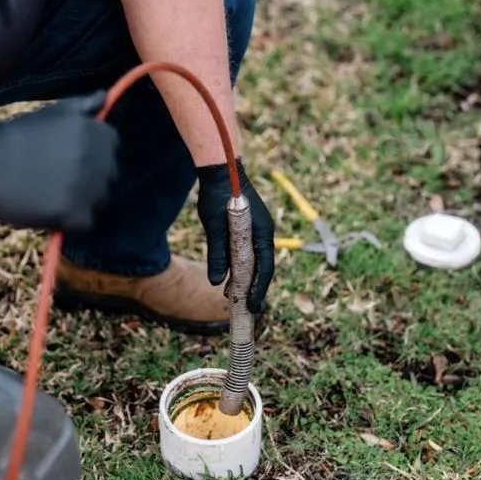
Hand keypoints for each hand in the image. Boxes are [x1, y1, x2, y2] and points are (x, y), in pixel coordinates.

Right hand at [0, 92, 118, 231]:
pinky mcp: (75, 214)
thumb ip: (83, 106)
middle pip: (109, 176)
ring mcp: (88, 188)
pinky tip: (51, 210)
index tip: (72, 158)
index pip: (112, 146)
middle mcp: (98, 159)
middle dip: (90, 178)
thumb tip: (105, 97)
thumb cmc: (17, 135)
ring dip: (82, 200)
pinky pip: (86, 222)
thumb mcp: (53, 111)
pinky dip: (71, 221)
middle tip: (59, 178)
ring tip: (53, 194)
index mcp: (96, 132)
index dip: (93, 153)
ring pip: (100, 200)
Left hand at [196, 159, 274, 313]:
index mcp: (263, 233)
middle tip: (246, 309)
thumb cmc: (218, 196)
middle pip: (263, 267)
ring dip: (247, 279)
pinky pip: (250, 252)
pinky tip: (231, 277)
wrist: (221, 170)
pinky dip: (243, 267)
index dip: (258, 290)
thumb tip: (216, 282)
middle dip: (254, 289)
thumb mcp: (215, 228)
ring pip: (256, 261)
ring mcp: (259, 230)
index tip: (251, 307)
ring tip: (235, 297)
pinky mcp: (250, 228)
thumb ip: (217, 254)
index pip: (265, 268)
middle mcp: (265, 233)